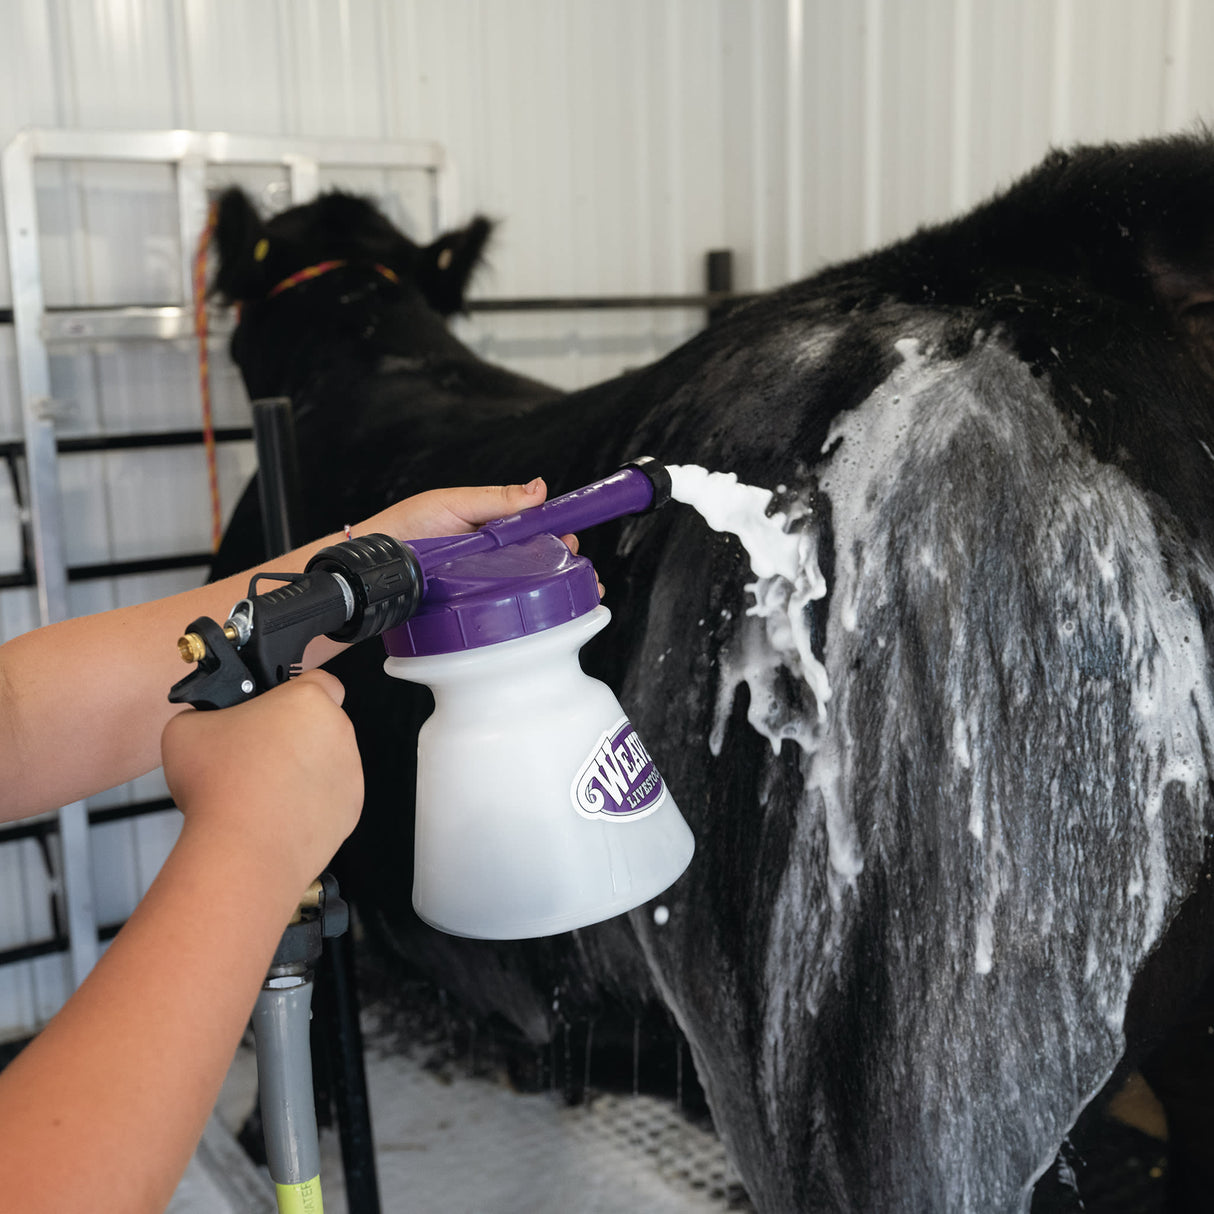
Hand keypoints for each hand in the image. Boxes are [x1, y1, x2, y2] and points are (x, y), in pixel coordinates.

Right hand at [161, 670, 361, 903]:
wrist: (242, 852)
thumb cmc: (220, 787)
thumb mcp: (185, 728)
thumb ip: (204, 712)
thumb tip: (205, 720)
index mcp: (307, 701)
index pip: (318, 679)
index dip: (294, 691)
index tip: (273, 707)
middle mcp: (338, 732)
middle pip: (319, 723)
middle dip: (292, 734)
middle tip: (255, 752)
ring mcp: (350, 772)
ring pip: (326, 761)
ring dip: (302, 769)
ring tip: (261, 789)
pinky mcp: (350, 809)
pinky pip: (329, 796)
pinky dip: (309, 803)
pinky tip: (276, 813)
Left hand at [358, 478, 599, 593]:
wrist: (376, 561)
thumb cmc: (408, 525)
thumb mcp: (455, 504)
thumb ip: (497, 499)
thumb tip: (539, 487)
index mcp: (494, 526)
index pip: (537, 529)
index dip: (559, 535)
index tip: (573, 542)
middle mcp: (492, 555)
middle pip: (539, 561)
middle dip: (564, 567)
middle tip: (579, 573)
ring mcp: (483, 581)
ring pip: (526, 587)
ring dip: (552, 591)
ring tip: (570, 596)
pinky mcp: (472, 605)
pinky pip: (502, 608)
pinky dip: (523, 612)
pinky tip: (539, 616)